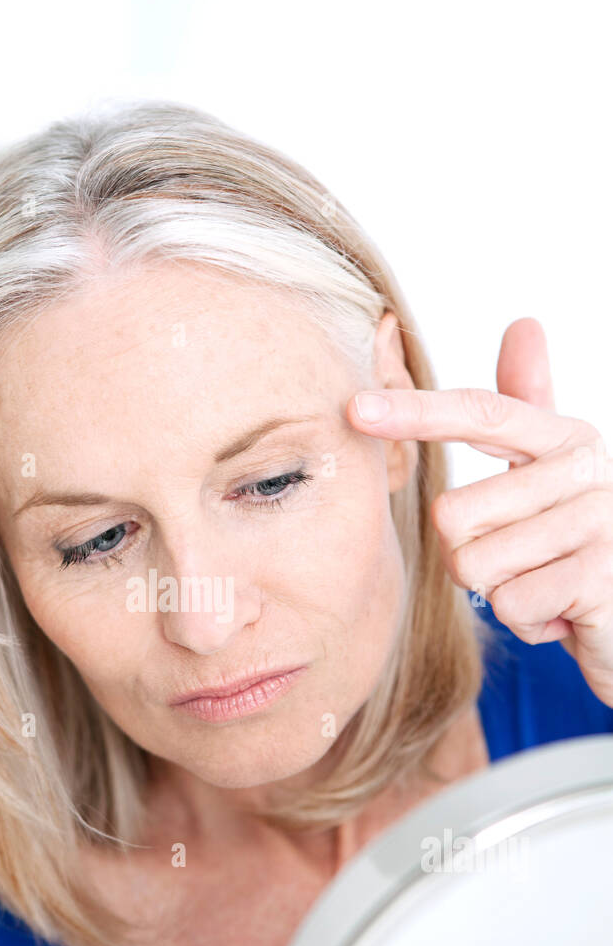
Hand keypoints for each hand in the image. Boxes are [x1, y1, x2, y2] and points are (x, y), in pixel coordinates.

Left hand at [347, 319, 612, 707]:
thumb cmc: (578, 547)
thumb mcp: (554, 476)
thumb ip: (531, 406)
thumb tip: (524, 323)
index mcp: (567, 438)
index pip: (479, 412)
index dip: (414, 412)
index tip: (357, 409)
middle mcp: (588, 470)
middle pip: (452, 515)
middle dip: (468, 556)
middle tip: (521, 563)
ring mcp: (600, 522)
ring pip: (474, 564)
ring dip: (497, 591)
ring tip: (543, 586)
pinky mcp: (601, 578)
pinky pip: (508, 603)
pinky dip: (525, 622)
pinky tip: (561, 614)